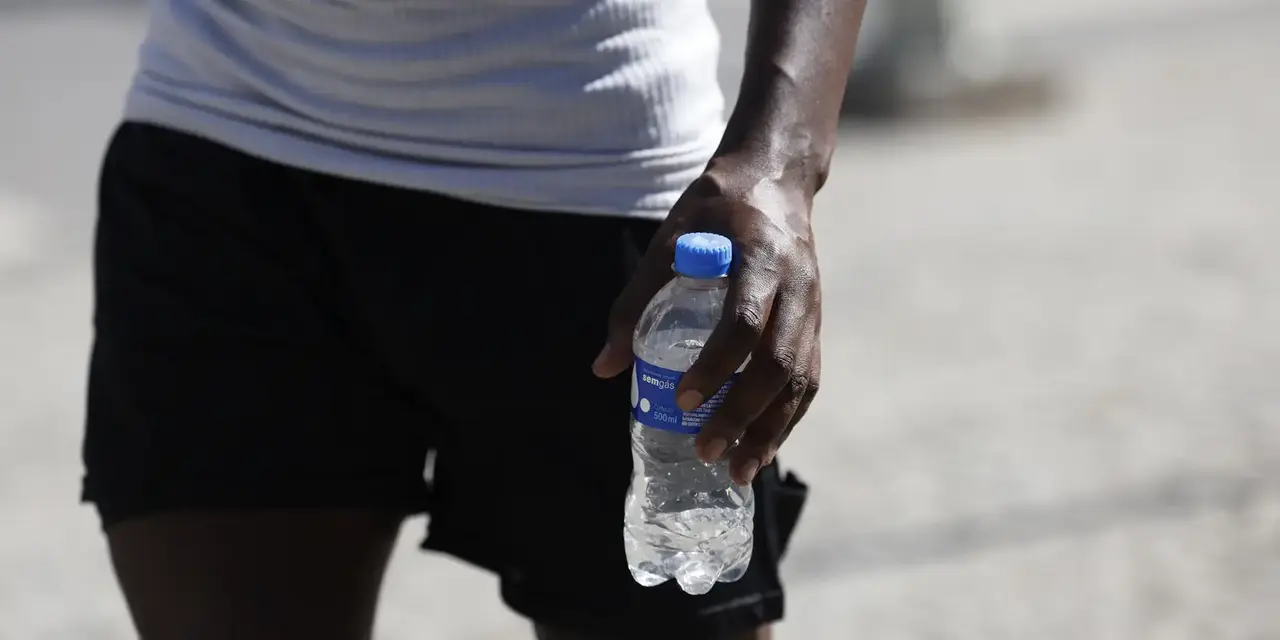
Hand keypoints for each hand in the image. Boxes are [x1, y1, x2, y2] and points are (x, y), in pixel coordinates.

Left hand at [592, 158, 822, 485]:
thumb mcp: (667, 240)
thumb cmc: (714, 210)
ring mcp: (813, 308)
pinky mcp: (816, 324)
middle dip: (743, 414)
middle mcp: (796, 286)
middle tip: (705, 450)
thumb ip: (635, 301)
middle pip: (777, 363)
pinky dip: (787, 419)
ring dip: (772, 430)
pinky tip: (762, 449)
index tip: (682, 398)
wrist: (775, 181)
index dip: (715, 365)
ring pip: (799, 380)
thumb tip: (604, 368)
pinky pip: (807, 379)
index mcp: (760, 257)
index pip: (743, 322)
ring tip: (738, 471)